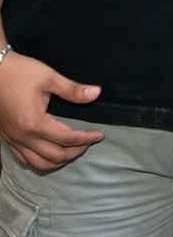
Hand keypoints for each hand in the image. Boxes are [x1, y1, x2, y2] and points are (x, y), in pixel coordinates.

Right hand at [0, 52, 103, 170]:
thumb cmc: (19, 72)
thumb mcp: (49, 78)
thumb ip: (73, 90)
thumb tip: (96, 93)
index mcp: (35, 123)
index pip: (66, 139)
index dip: (85, 138)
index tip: (99, 135)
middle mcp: (22, 137)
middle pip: (54, 156)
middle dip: (75, 152)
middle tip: (89, 143)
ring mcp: (13, 140)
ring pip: (38, 163)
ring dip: (58, 161)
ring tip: (73, 150)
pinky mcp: (7, 138)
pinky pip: (24, 159)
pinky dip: (40, 161)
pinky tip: (49, 153)